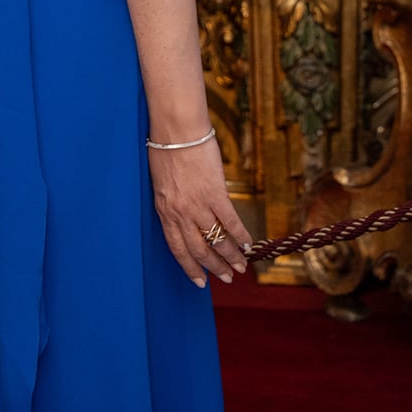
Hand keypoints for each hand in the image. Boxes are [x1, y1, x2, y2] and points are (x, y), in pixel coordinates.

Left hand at [146, 137, 251, 287]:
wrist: (176, 129)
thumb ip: (174, 202)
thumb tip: (189, 218)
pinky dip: (241, 235)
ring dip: (231, 256)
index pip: (177, 248)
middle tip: (227, 278)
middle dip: (214, 267)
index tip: (200, 282)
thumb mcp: (162, 183)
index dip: (190, 267)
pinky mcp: (215, 193)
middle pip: (199, 249)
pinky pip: (230, 221)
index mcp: (164, 210)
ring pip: (217, 240)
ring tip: (242, 266)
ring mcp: (197, 204)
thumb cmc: (167, 149)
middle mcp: (180, 212)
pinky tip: (248, 244)